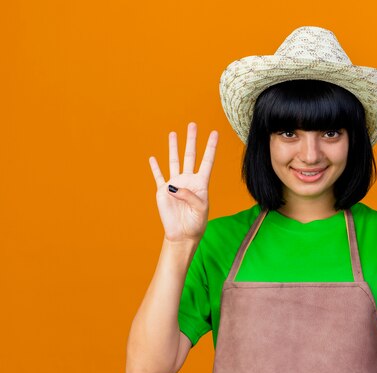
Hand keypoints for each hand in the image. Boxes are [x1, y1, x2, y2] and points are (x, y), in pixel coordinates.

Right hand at [149, 122, 217, 242]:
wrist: (183, 234)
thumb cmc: (196, 223)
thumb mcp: (200, 209)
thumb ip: (189, 196)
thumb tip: (174, 186)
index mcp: (201, 183)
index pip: (207, 161)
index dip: (211, 147)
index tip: (215, 133)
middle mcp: (188, 180)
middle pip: (190, 155)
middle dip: (191, 140)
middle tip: (192, 124)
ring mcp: (175, 184)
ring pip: (174, 161)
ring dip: (173, 148)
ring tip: (173, 133)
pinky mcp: (163, 191)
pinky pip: (158, 176)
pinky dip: (155, 167)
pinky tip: (153, 158)